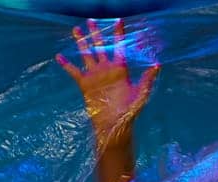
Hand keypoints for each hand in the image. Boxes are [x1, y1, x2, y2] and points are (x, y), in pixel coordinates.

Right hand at [57, 19, 159, 136]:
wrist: (114, 125)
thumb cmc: (130, 111)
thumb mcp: (141, 94)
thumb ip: (147, 79)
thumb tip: (157, 64)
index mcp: (120, 70)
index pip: (119, 48)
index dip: (119, 35)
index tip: (118, 21)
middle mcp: (107, 70)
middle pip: (100, 47)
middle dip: (96, 34)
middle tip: (90, 20)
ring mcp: (95, 76)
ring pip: (87, 55)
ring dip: (81, 43)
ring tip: (76, 30)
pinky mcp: (85, 84)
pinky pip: (74, 72)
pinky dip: (66, 65)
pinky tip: (59, 56)